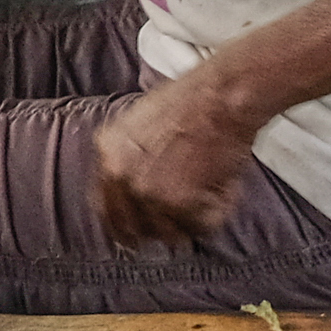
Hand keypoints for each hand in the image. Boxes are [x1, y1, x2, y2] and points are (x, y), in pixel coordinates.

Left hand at [90, 76, 261, 248]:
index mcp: (108, 156)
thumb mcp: (137, 122)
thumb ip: (127, 158)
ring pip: (170, 234)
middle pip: (137, 229)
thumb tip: (131, 189)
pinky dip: (214, 215)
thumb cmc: (191, 101)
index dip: (127, 223)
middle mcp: (123, 179)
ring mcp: (151, 194)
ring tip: (205, 189)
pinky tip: (219, 185)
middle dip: (160, 226)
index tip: (141, 229)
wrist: (223, 95)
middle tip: (182, 214)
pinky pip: (200, 229)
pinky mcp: (182, 205)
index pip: (107, 211)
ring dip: (189, 220)